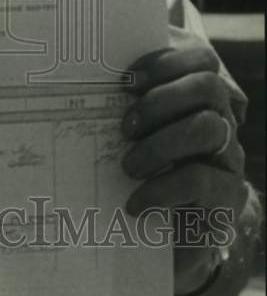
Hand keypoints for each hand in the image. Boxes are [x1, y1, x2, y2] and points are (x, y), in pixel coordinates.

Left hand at [120, 43, 247, 293]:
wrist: (168, 236)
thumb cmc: (141, 171)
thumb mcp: (130, 135)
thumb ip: (118, 102)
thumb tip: (69, 75)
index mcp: (196, 97)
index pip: (200, 59)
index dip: (165, 62)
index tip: (125, 81)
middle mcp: (219, 120)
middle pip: (207, 87)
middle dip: (161, 100)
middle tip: (125, 126)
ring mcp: (228, 156)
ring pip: (207, 128)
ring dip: (160, 143)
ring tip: (128, 165)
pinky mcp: (226, 195)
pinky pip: (201, 179)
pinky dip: (162, 188)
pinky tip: (135, 202)